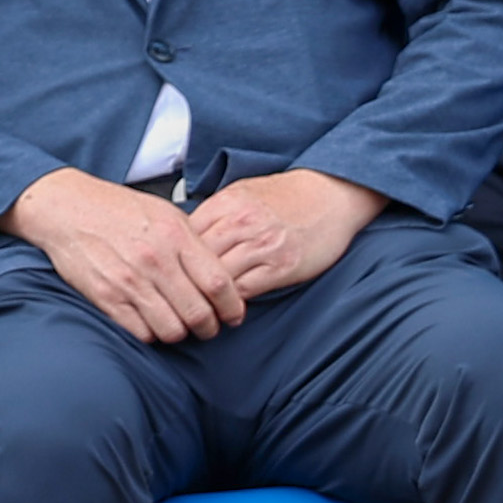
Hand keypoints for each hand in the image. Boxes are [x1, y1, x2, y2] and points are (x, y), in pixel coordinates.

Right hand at [9, 168, 246, 345]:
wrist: (66, 208)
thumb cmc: (117, 209)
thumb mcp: (164, 213)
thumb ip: (193, 243)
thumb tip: (220, 275)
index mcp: (175, 236)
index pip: (219, 284)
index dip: (233, 307)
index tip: (233, 315)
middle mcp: (155, 260)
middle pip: (199, 314)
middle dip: (209, 328)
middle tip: (207, 326)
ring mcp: (129, 281)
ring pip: (172, 330)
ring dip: (179, 332)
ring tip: (176, 323)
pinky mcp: (106, 297)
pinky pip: (141, 333)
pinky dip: (150, 333)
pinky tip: (150, 320)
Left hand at [181, 167, 376, 306]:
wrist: (329, 195)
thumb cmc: (285, 196)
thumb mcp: (242, 193)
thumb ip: (215, 213)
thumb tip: (184, 235)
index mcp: (227, 202)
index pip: (184, 235)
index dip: (175, 256)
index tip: (172, 271)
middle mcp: (241, 223)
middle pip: (196, 258)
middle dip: (185, 280)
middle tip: (178, 297)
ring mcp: (262, 245)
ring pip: (218, 277)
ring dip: (207, 296)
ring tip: (200, 308)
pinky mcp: (282, 265)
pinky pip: (245, 289)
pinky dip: (232, 301)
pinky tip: (228, 307)